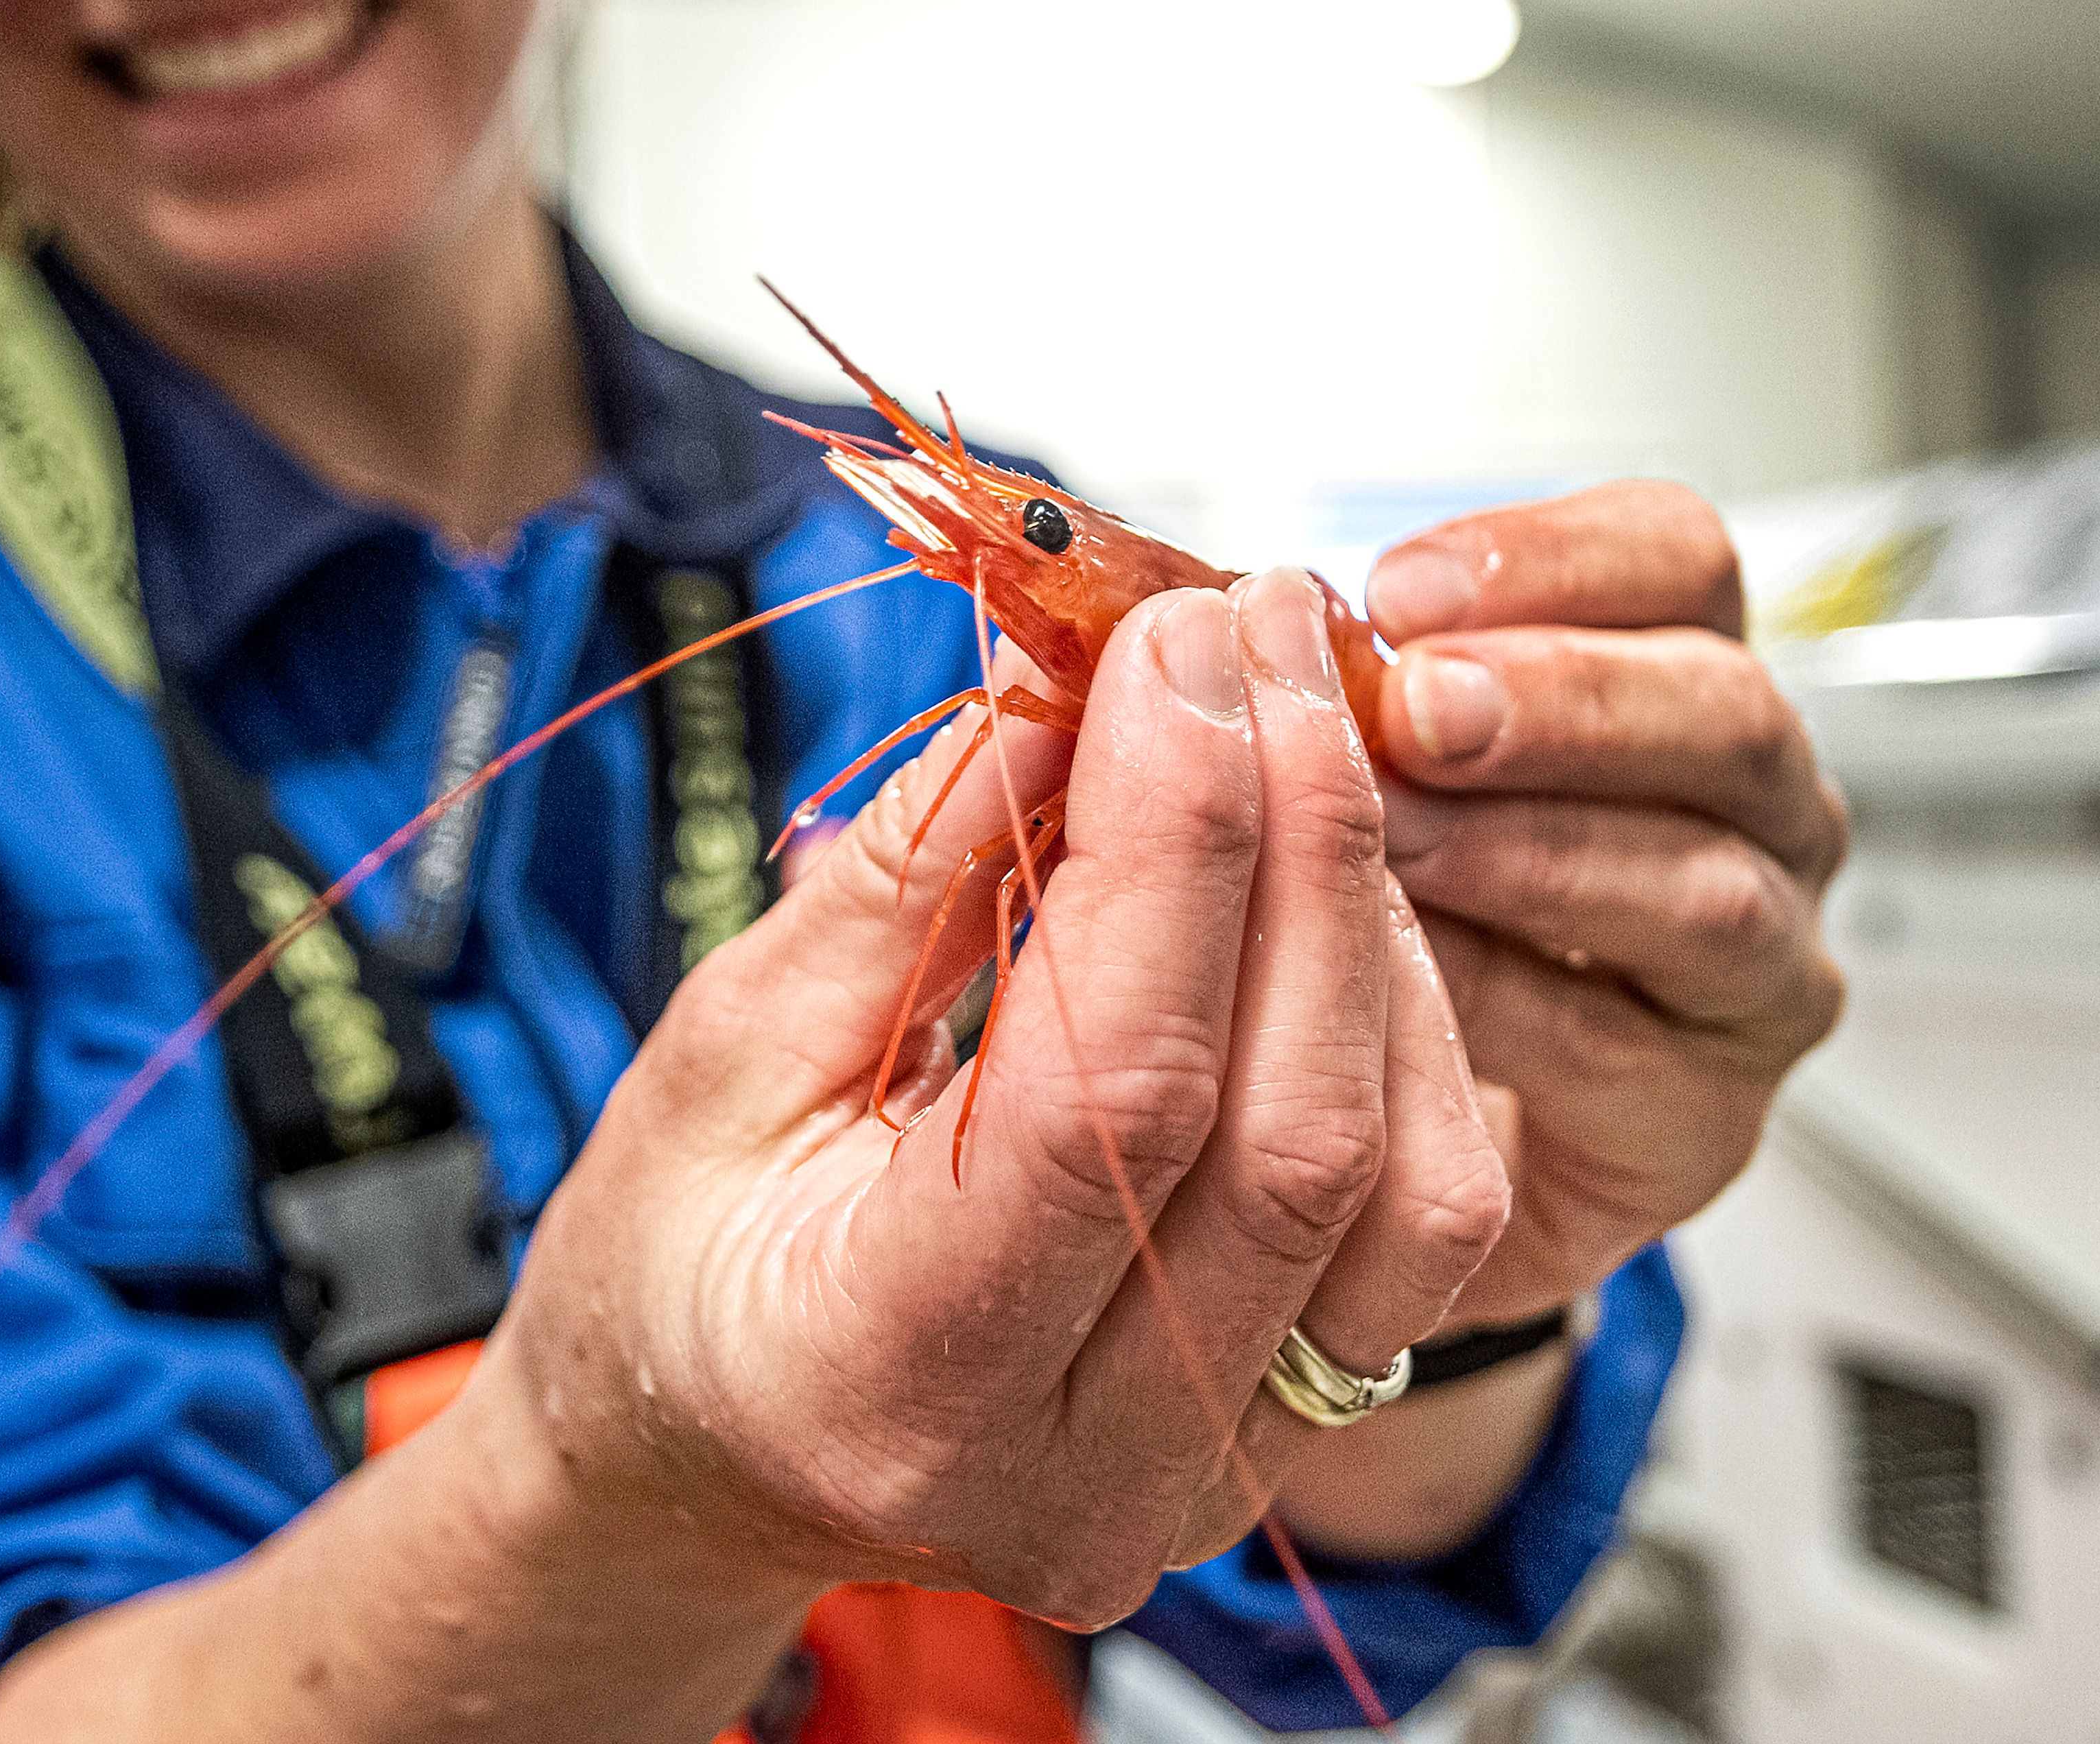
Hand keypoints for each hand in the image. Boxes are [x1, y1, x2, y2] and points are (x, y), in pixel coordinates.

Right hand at [494, 571, 1509, 1632]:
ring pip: (1406, 1185)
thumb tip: (1068, 681)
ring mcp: (1208, 1472)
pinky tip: (1336, 886)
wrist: (699, 1452)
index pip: (1108, 1092)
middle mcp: (1083, 1471)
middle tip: (1268, 627)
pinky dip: (1404, 1023)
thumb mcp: (728, 1042)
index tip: (1175, 635)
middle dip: (1300, 835)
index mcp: (889, 1381)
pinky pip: (1424, 1222)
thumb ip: (915, 874)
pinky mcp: (1292, 1430)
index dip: (1173, 836)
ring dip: (1374, 921)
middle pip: (1289, 1130)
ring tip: (1308, 727)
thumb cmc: (675, 1251)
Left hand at [1363, 482, 1846, 1324]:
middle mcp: (1753, 806)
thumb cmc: (1399, 901)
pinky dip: (1499, 1002)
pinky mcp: (1706, 1107)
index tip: (1397, 589)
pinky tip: (1394, 975)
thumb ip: (1322, 685)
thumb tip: (1198, 617)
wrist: (1417, 1139)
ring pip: (1701, 884)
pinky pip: (1619, 1042)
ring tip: (1392, 834)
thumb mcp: (1364, 764)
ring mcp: (1753, 961)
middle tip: (1417, 703)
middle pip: (1724, 711)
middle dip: (1562, 698)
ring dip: (1531, 851)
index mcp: (1677, 671)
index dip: (1552, 559)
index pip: (1676, 558)